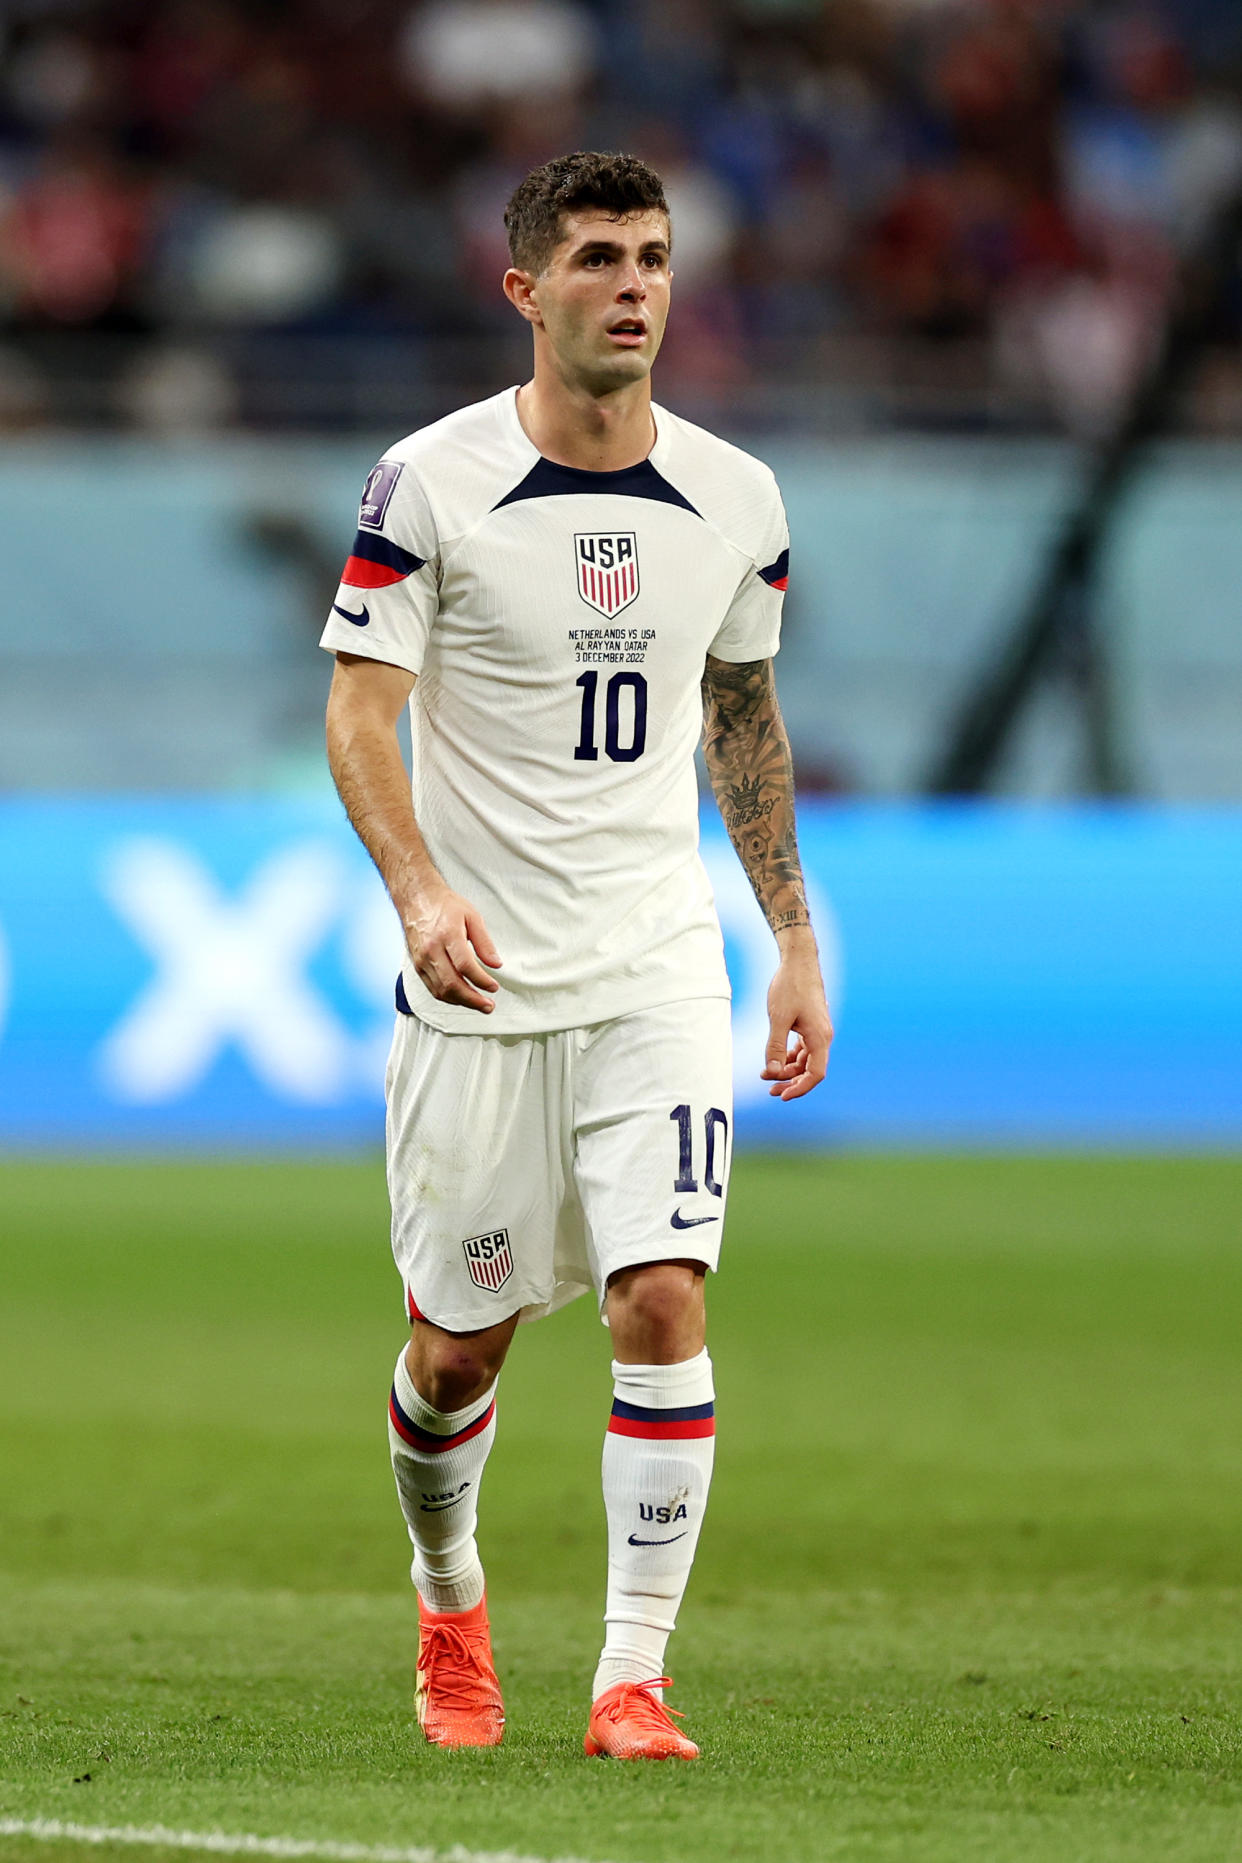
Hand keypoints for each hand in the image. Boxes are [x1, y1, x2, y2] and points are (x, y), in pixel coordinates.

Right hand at [404, 885, 502, 1013]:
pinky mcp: (417, 966)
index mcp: (447, 934)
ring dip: (461, 1002)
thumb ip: (485, 942)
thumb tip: (496, 964)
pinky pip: (432, 988)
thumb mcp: (472, 916)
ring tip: (479, 1004)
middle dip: (473, 999)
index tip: (494, 987)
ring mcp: (422, 960)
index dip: (481, 981)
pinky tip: (461, 998)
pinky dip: (448, 997)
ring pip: (441, 990)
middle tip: (488, 1005)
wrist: (417, 899)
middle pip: (452, 983)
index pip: (465, 966)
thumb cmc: (445, 906)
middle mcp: (431, 949)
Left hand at [761, 942, 832, 1100]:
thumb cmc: (790, 986)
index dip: (800, 1088)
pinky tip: (775, 1060)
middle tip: (769, 1090)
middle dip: (790, 1082)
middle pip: (810, 1070)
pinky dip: (789, 1057)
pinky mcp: (810, 1025)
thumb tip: (772, 1073)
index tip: (782, 1096)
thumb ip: (775, 1047)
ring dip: (787, 1070)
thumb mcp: (778, 1018)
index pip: (815, 1074)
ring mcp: (817, 1031)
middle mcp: (822, 1036)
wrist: (799, 961)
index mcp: (820, 1037)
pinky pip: (802, 1049)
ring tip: (766, 1075)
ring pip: (805, 1060)